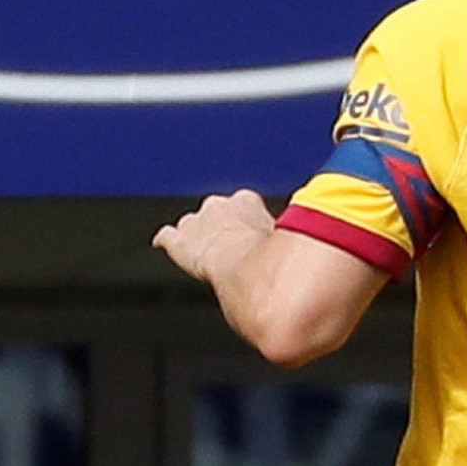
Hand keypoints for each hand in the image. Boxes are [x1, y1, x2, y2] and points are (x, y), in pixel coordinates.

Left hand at [153, 189, 280, 283]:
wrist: (240, 264)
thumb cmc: (267, 255)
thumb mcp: (285, 239)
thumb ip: (285, 237)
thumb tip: (303, 247)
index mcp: (246, 201)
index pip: (245, 205)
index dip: (249, 222)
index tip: (253, 235)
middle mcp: (218, 206)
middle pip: (216, 212)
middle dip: (221, 226)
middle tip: (231, 247)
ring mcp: (195, 223)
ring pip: (192, 224)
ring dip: (197, 235)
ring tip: (205, 249)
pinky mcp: (177, 242)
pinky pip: (167, 237)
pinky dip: (166, 240)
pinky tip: (163, 242)